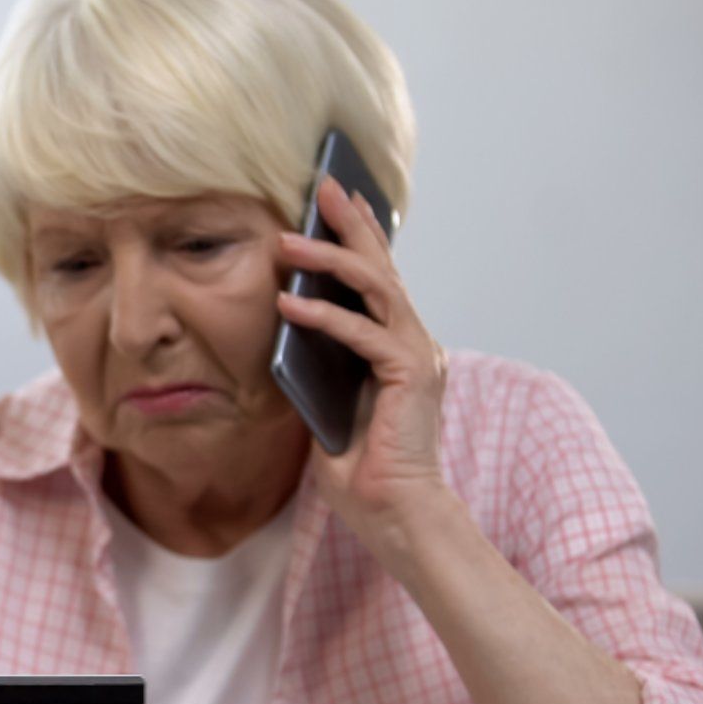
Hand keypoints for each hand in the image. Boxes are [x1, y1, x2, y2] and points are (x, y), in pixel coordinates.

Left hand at [276, 174, 450, 572]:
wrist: (396, 517)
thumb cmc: (364, 473)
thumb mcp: (327, 409)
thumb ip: (317, 371)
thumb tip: (285, 332)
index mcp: (398, 350)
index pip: (377, 283)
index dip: (358, 239)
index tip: (334, 203)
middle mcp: (414, 345)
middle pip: (383, 269)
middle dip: (351, 225)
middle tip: (324, 186)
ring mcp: (417, 356)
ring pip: (377, 289)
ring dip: (330, 259)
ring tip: (286, 239)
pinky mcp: (410, 375)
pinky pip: (363, 333)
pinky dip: (324, 316)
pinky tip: (288, 302)